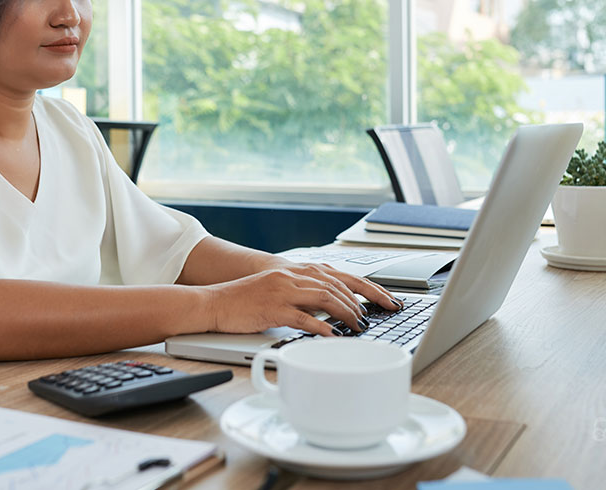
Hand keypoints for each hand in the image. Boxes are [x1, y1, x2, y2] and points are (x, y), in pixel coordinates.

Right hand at [203, 260, 401, 336]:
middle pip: (339, 285)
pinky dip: (321, 326)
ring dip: (346, 312)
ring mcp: (283, 290)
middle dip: (363, 302)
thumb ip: (305, 297)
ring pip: (325, 297)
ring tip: (359, 326)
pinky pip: (302, 317)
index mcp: (297, 270)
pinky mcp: (273, 308)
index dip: (369, 287)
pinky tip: (333, 335)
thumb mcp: (280, 291)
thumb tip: (333, 312)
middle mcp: (293, 276)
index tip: (389, 300)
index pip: (343, 275)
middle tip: (376, 317)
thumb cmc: (247, 301)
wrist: (215, 302)